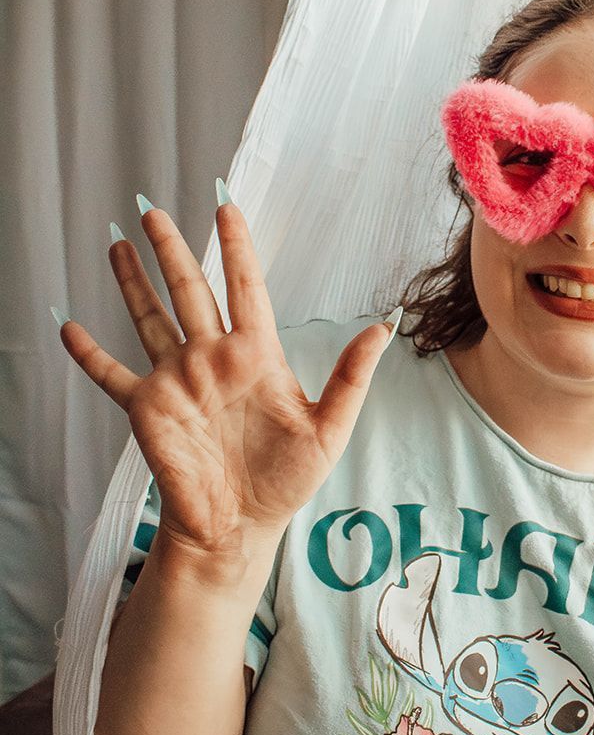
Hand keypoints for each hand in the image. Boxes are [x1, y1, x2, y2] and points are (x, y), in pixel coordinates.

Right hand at [57, 197, 394, 554]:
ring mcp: (177, 381)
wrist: (240, 528)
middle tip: (153, 210)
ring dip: (133, 282)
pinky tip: (68, 326)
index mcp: (256, 355)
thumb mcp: (329, 429)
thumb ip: (351, 377)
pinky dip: (88, 353)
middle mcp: (212, 359)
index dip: (236, 247)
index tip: (226, 206)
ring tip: (120, 243)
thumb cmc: (287, 482)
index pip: (245, 287)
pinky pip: (111, 375)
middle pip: (189, 290)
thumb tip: (383, 328)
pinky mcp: (147, 410)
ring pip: (150, 318)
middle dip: (171, 250)